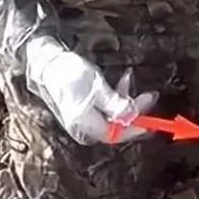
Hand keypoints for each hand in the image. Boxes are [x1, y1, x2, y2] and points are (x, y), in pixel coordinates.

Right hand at [26, 36, 156, 144]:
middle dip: (134, 110)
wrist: (47, 63)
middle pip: (117, 126)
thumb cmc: (69, 73)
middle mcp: (84, 127)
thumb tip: (132, 116)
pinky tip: (121, 81)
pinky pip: (106, 109)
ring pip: (113, 115)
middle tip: (149, 95)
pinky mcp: (85, 111)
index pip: (116, 134)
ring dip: (125, 98)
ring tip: (129, 78)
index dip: (134, 127)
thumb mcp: (96, 86)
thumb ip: (115, 103)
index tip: (151, 120)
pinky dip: (115, 96)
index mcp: (85, 124)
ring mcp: (83, 120)